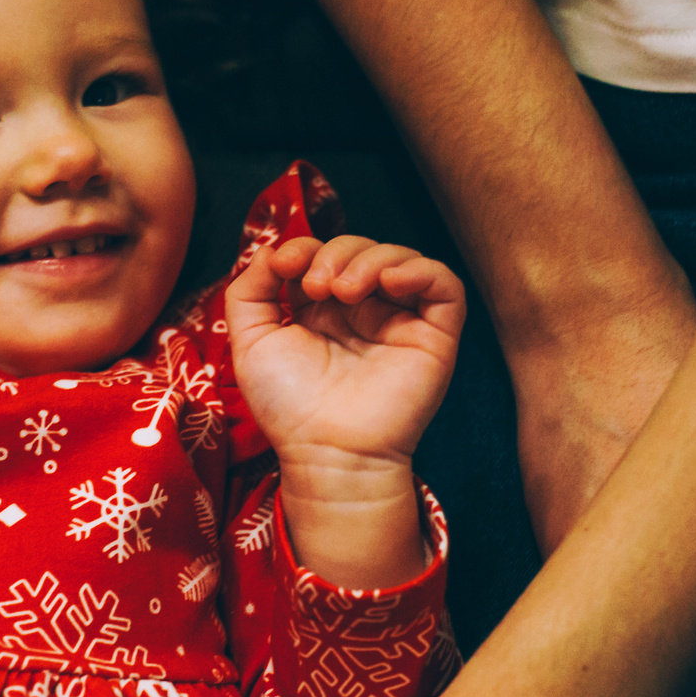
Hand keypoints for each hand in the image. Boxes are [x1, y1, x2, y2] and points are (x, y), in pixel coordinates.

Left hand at [227, 236, 462, 588]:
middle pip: (360, 249)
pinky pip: (445, 284)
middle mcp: (363, 312)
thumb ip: (250, 290)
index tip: (286, 265)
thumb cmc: (288, 405)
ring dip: (370, 258)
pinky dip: (420, 269)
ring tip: (345, 290)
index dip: (304, 246)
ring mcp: (400, 321)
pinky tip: (390, 282)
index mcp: (322, 311)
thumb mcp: (251, 340)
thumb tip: (274, 251)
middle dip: (335, 252)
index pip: (322, 254)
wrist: (326, 451)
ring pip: (401, 258)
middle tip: (317, 285)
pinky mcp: (434, 335)